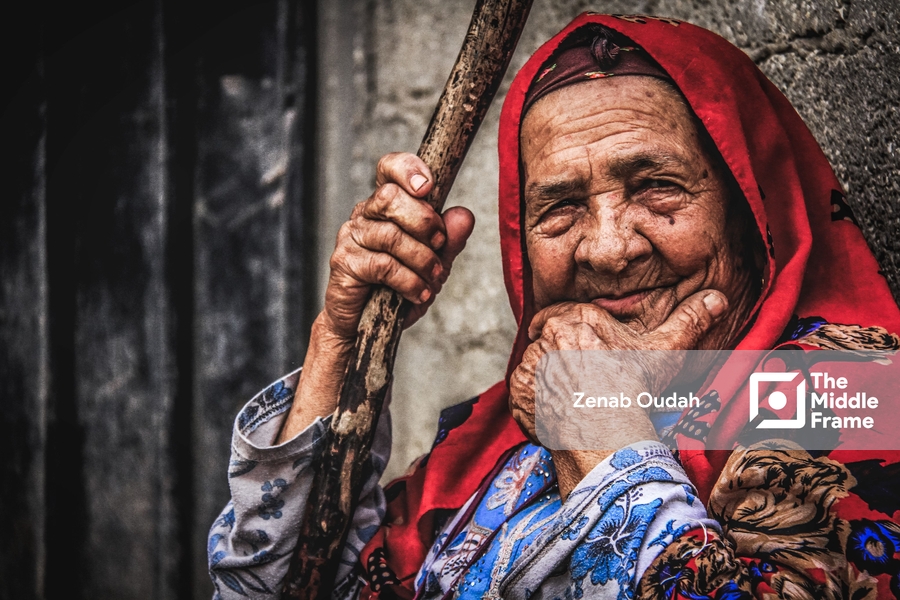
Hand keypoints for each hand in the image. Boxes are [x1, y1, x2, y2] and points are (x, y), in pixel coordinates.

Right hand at [323, 152, 474, 339]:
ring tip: (434, 278)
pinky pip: (383, 265)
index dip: (407, 169)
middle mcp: (364, 215)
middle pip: (389, 197)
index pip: (388, 168)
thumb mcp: (434, 264)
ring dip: (422, 259)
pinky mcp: (344, 263)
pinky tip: (419, 293)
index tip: (429, 187)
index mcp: (385, 206)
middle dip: (424, 221)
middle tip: (439, 244)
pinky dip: (410, 281)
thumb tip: (464, 215)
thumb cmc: (398, 290)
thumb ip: (449, 241)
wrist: (367, 328)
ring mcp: (351, 238)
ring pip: (391, 235)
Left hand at [508, 290, 726, 497]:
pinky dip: (535, 405)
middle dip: (559, 359)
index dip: (570, 334)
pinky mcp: (517, 395)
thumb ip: (690, 319)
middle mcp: (544, 337)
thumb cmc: (632, 387)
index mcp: (573, 317)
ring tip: (573, 401)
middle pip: (546, 344)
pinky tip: (559, 415)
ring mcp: (527, 366)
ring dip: (547, 382)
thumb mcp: (665, 349)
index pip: (560, 317)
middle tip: (581, 380)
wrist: (604, 430)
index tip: (582, 351)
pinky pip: (522, 396)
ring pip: (534, 369)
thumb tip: (718, 298)